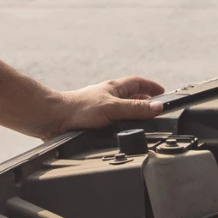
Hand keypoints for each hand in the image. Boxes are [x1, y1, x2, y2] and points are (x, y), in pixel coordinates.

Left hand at [38, 76, 165, 137]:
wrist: (52, 120)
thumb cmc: (78, 109)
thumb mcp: (112, 108)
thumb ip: (135, 108)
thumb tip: (158, 106)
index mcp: (114, 88)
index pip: (138, 83)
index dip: (152, 87)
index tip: (164, 93)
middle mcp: (108, 97)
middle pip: (132, 96)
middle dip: (146, 102)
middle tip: (158, 111)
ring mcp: (101, 109)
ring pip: (123, 111)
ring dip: (134, 116)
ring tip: (145, 124)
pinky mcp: (94, 122)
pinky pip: (113, 123)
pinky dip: (122, 127)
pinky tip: (124, 135)